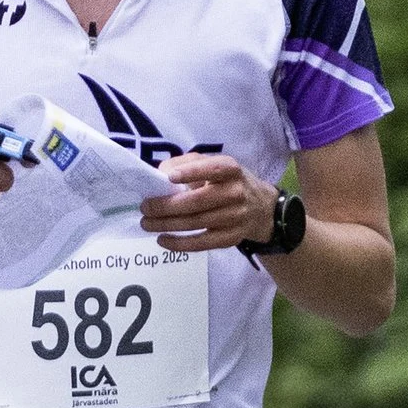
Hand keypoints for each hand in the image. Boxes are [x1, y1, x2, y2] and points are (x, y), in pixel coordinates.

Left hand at [140, 153, 277, 253]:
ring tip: (147, 223)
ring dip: (166, 225)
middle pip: (197, 202)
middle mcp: (235, 193)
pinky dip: (179, 244)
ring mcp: (235, 217)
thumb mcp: (216, 165)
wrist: (262, 208)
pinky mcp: (231, 238)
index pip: (212, 169)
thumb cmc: (229, 182)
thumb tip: (160, 173)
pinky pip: (201, 243)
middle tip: (145, 208)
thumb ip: (189, 163)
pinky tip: (163, 240)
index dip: (191, 172)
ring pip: (195, 223)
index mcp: (231, 170)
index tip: (169, 177)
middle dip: (166, 206)